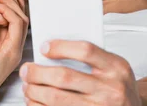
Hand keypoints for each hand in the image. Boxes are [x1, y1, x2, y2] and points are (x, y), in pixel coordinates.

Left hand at [0, 0, 27, 105]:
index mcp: (7, 50)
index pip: (15, 21)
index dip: (12, 2)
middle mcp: (14, 49)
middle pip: (20, 16)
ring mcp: (14, 50)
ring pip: (20, 17)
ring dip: (7, 0)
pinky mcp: (11, 50)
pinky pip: (16, 24)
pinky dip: (6, 11)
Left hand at [20, 40, 140, 105]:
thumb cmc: (119, 88)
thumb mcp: (115, 68)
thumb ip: (94, 58)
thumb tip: (54, 50)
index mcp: (117, 67)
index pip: (85, 50)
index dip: (61, 47)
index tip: (43, 47)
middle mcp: (110, 89)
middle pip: (65, 76)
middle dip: (38, 73)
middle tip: (26, 70)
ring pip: (56, 98)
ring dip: (35, 91)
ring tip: (27, 87)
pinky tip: (35, 102)